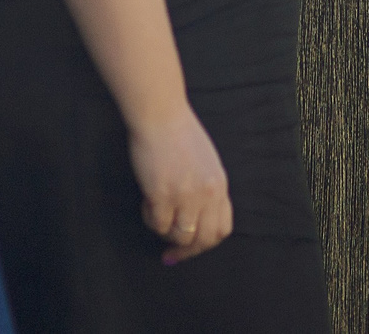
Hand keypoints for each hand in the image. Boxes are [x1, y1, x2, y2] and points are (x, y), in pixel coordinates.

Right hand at [130, 106, 232, 263]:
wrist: (160, 114)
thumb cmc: (179, 133)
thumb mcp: (206, 162)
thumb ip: (206, 188)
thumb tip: (197, 218)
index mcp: (219, 184)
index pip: (222, 229)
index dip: (206, 244)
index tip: (191, 247)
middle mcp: (207, 193)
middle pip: (204, 240)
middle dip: (186, 252)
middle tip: (170, 253)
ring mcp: (185, 195)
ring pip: (180, 236)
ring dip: (165, 232)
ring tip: (156, 214)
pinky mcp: (162, 193)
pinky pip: (158, 224)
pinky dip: (150, 219)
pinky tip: (147, 202)